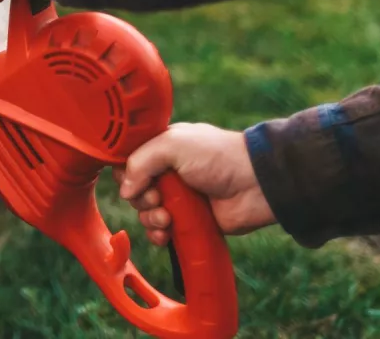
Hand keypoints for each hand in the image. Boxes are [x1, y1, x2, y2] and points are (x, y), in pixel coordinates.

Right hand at [112, 123, 275, 245]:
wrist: (255, 184)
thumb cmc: (216, 156)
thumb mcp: (172, 144)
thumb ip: (140, 162)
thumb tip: (125, 191)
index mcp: (162, 148)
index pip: (129, 161)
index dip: (125, 173)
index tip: (133, 181)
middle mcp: (167, 173)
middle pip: (134, 190)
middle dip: (140, 198)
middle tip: (157, 197)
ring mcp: (177, 198)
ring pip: (145, 213)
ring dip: (150, 218)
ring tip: (167, 218)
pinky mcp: (188, 221)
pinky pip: (161, 232)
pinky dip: (158, 235)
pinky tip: (166, 233)